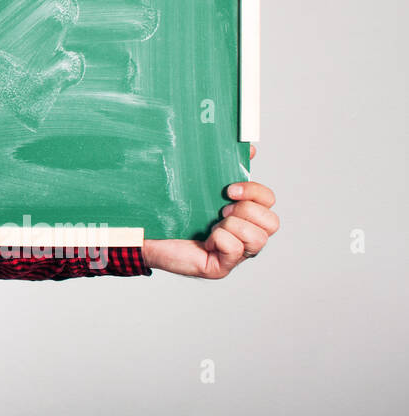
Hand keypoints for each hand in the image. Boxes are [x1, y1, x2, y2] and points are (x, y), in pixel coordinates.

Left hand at [143, 144, 278, 278]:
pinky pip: (235, 251)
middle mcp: (245, 235)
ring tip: (213, 226)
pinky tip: (206, 242)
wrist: (144, 233)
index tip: (229, 189)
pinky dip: (220, 241)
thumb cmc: (172, 211)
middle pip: (272, 222)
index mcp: (243, 214)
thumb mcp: (198, 186)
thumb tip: (249, 149)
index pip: (269, 201)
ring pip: (258, 239)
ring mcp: (236, 254)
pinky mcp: (221, 267)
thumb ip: (223, 167)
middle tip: (221, 211)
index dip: (255, 192)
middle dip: (246, 211)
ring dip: (232, 227)